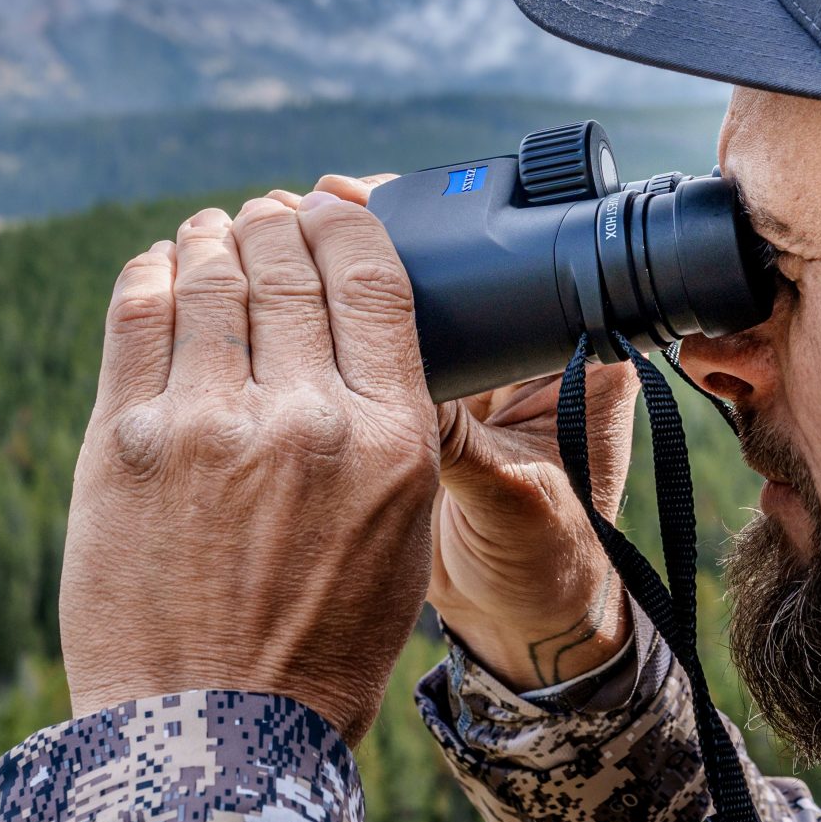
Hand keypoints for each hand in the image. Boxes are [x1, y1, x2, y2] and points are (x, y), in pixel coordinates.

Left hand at [58, 193, 441, 743]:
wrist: (211, 738)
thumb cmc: (314, 643)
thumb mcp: (399, 533)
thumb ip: (385, 425)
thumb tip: (349, 324)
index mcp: (389, 440)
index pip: (368, 275)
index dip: (343, 222)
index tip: (328, 211)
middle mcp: (302, 419)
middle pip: (284, 263)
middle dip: (272, 225)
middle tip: (263, 220)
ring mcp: (205, 425)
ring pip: (207, 276)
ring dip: (210, 240)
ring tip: (211, 235)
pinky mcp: (123, 442)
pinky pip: (136, 314)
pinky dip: (151, 273)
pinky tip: (160, 271)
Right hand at [300, 174, 639, 694]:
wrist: (529, 623)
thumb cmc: (548, 565)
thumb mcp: (511, 498)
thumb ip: (460, 442)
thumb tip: (399, 381)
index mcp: (564, 351)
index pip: (489, 260)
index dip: (416, 225)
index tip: (343, 198)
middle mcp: (512, 350)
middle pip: (427, 270)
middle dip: (350, 240)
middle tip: (277, 211)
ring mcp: (464, 378)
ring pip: (387, 309)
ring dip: (326, 281)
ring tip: (256, 244)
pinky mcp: (421, 410)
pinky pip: (367, 358)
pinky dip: (321, 336)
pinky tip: (265, 313)